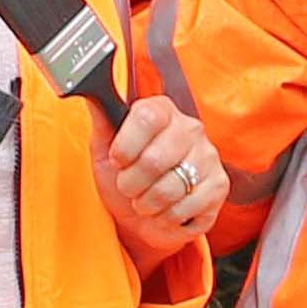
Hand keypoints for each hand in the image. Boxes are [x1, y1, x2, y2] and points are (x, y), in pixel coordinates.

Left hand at [96, 95, 228, 260]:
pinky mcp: (218, 186)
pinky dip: (167, 217)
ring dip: (148, 204)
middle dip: (131, 183)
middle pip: (155, 159)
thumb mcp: (104, 150)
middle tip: (129, 187)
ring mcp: (208, 156)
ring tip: (146, 200)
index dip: (126, 146)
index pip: (147, 117)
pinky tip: (165, 210)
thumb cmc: (122, 180)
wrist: (140, 219)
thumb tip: (88, 88)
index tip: (118, 160)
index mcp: (162, 111)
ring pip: (169, 189)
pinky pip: (185, 207)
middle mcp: (190, 128)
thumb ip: (102, 120)